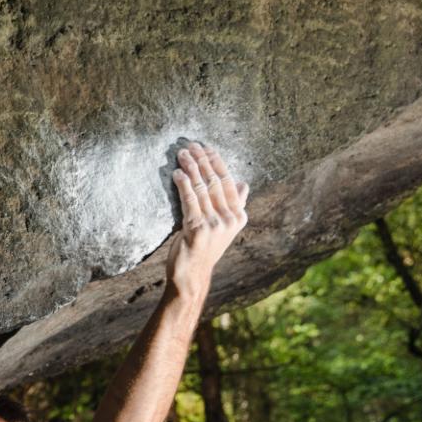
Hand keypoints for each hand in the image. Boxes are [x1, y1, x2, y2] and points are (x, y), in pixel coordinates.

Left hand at [168, 142, 248, 300]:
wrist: (192, 276)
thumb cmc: (205, 249)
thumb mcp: (225, 227)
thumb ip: (235, 205)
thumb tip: (244, 184)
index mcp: (239, 216)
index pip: (229, 182)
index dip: (217, 162)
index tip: (207, 148)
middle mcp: (230, 219)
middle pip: (216, 182)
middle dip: (202, 160)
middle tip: (191, 145)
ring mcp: (215, 224)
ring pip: (202, 188)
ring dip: (191, 168)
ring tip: (182, 154)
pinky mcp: (197, 229)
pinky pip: (190, 200)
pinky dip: (183, 184)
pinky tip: (177, 173)